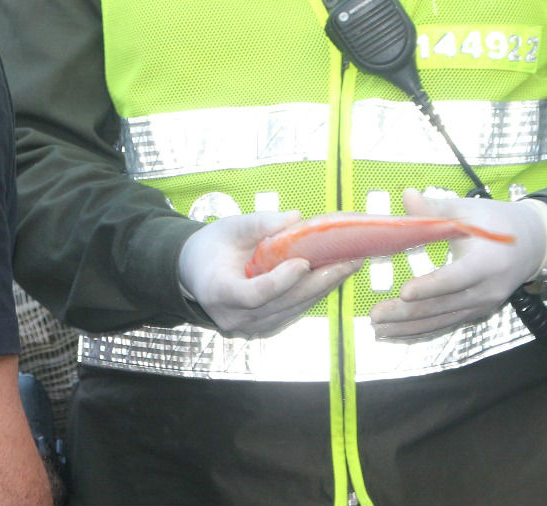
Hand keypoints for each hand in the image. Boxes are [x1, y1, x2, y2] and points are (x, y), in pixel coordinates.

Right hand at [178, 211, 359, 338]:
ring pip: (293, 310)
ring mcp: (250, 327)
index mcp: (218, 291)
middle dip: (318, 282)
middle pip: (282, 304)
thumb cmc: (212, 246)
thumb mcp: (228, 227)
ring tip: (350, 264)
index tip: (304, 262)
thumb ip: (259, 222)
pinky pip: (294, 311)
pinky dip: (314, 294)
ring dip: (323, 288)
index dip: (280, 281)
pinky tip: (334, 276)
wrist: (197, 272)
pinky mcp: (265, 327)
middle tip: (348, 260)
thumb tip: (295, 218)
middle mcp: (234, 317)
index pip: (254, 294)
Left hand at [369, 190, 546, 340]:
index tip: (404, 292)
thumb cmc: (495, 222)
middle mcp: (487, 290)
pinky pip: (446, 324)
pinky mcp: (476, 312)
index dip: (430, 286)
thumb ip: (435, 208)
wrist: (531, 244)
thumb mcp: (467, 210)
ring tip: (378, 330)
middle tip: (375, 315)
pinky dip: (421, 330)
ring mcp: (482, 306)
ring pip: (442, 320)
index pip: (456, 278)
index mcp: (487, 262)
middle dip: (407, 313)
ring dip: (409, 327)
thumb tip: (407, 196)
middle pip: (443, 306)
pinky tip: (398, 333)